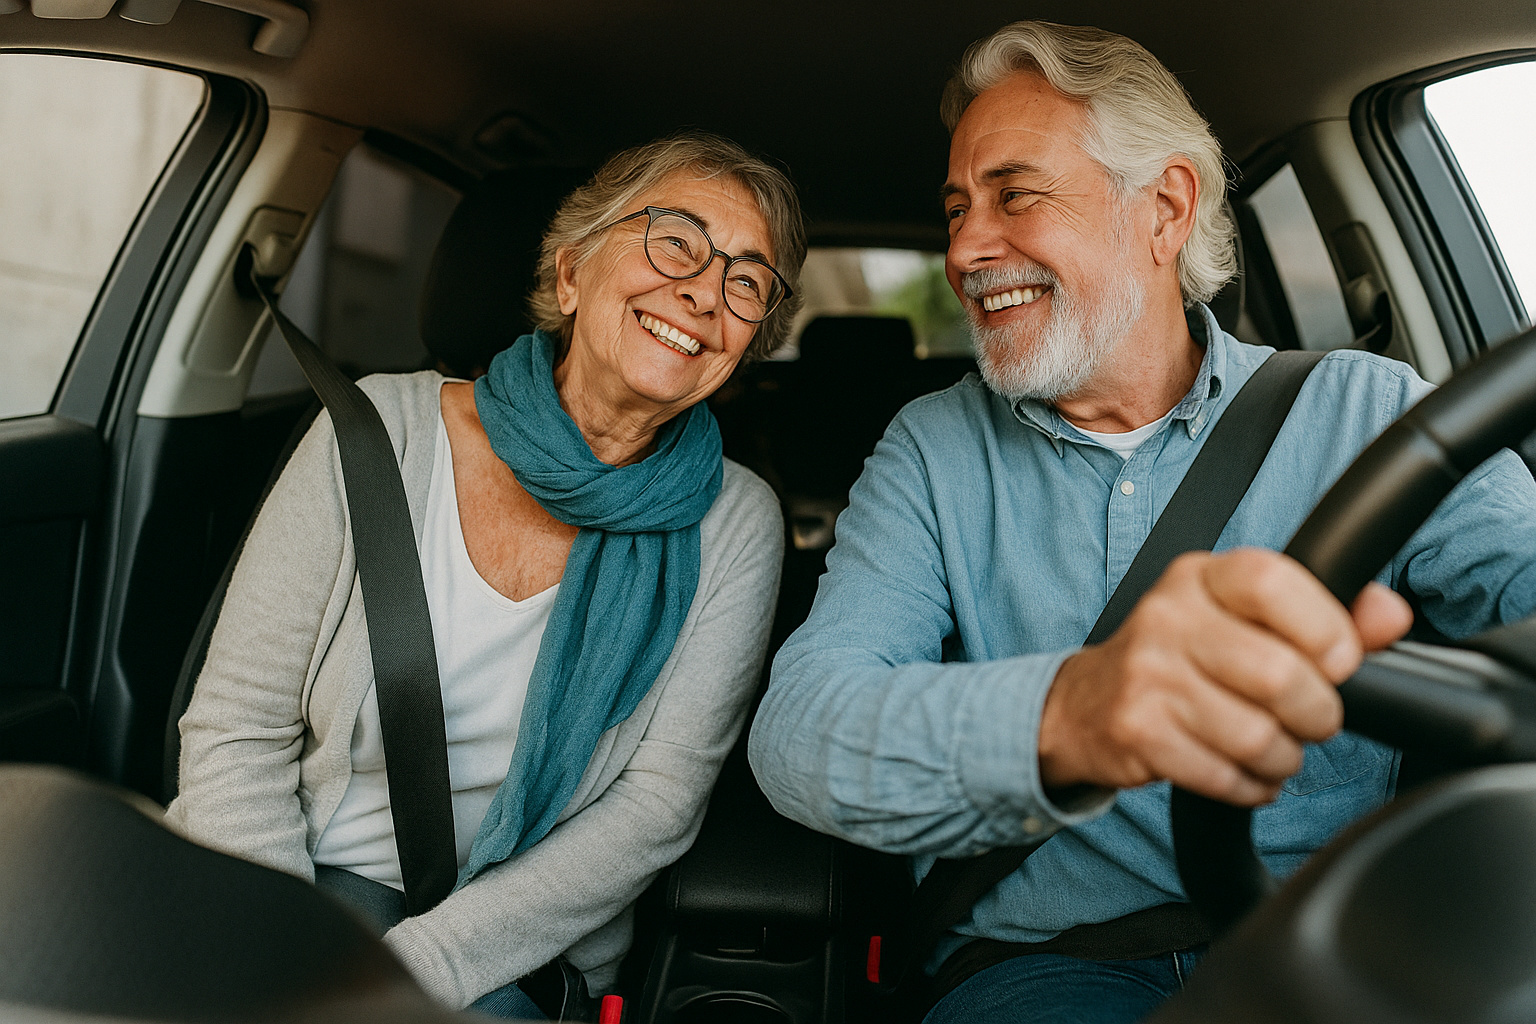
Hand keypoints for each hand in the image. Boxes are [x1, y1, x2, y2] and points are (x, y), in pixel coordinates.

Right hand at [1038, 548, 1412, 805]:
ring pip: (1258, 736)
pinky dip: (1249, 785)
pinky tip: (1240, 770)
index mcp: (1200, 577)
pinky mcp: (1138, 730)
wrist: (1084, 703)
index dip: (1325, 629)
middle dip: (1316, 713)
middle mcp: (1167, 616)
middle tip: (1310, 718)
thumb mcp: (1241, 618)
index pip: (1273, 582)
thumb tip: (1390, 615)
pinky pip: (1225, 775)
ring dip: (1283, 757)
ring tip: (1272, 747)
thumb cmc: (1181, 656)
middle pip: (1280, 674)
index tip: (1339, 661)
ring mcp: (1147, 674)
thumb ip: (1322, 613)